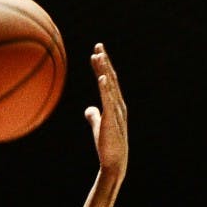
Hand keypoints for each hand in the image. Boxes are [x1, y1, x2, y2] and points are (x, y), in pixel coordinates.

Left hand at [85, 43, 127, 178]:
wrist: (114, 161)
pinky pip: (108, 100)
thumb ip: (94, 116)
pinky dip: (105, 88)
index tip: (96, 52)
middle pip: (111, 78)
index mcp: (115, 103)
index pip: (108, 80)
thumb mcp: (99, 126)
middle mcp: (118, 103)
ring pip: (110, 85)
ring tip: (98, 55)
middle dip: (104, 61)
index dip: (102, 66)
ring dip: (104, 70)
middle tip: (98, 45)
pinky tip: (101, 77)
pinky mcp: (112, 119)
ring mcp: (116, 110)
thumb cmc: (107, 144)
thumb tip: (88, 109)